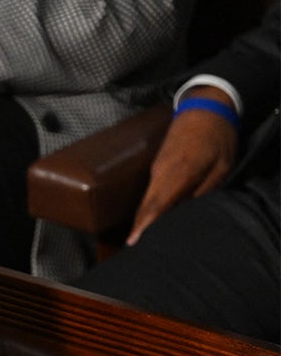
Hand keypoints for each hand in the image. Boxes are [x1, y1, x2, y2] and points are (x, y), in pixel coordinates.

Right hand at [127, 89, 237, 243]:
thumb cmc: (217, 137)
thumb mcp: (222, 166)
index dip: (145, 225)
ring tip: (139, 236)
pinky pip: (151, 190)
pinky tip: (150, 215)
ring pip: (147, 198)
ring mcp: (157, 168)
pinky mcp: (158, 165)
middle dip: (138, 226)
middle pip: (146, 205)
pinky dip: (148, 205)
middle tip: (132, 246)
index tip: (133, 241)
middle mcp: (161, 172)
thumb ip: (205, 190)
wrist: (204, 108)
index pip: (157, 205)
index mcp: (178, 173)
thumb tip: (189, 211)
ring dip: (142, 217)